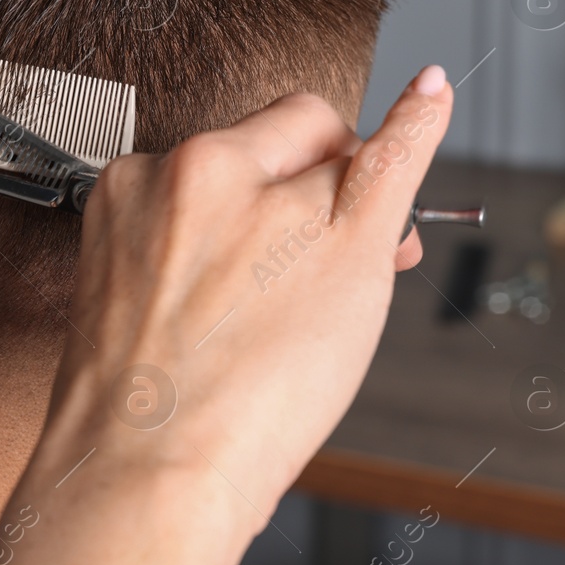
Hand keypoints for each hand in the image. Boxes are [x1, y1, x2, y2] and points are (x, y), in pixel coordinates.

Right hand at [0, 68, 452, 564]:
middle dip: (314, 176)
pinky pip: (393, 153)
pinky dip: (421, 122)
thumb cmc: (132, 414)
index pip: (222, 149)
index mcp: (131, 188)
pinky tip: (434, 97)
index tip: (273, 227)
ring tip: (335, 283)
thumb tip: (249, 239)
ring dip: (351, 200)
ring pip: (335, 157)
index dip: (264, 183)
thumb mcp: (130, 304)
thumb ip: (184, 249)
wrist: (142, 467)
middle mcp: (194, 172)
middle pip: (283, 135)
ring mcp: (271, 200)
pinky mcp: (340, 237)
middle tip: (320, 251)